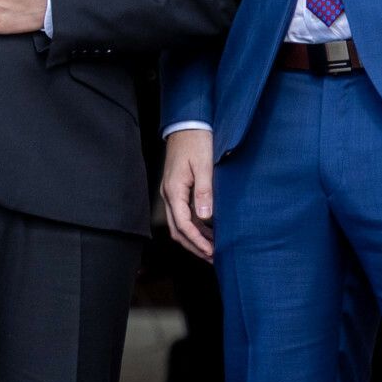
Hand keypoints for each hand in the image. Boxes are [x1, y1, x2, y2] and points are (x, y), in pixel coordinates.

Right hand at [162, 127, 214, 261]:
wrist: (187, 124)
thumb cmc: (196, 142)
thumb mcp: (203, 166)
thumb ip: (204, 192)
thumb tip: (206, 218)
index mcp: (173, 191)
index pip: (183, 225)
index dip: (197, 241)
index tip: (211, 252)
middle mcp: (168, 195)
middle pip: (178, 230)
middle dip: (194, 246)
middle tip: (212, 258)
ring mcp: (171, 193)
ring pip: (179, 224)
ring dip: (194, 238)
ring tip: (212, 249)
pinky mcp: (176, 189)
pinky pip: (183, 214)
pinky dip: (194, 227)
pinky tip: (208, 231)